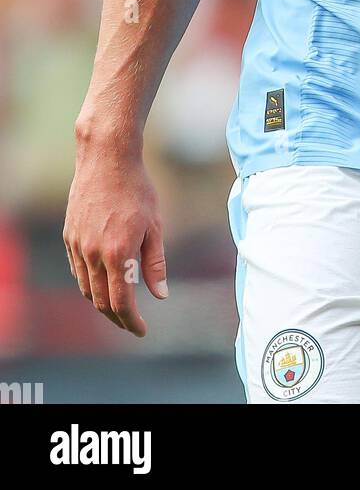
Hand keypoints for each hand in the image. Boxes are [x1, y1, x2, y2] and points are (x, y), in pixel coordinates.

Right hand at [63, 132, 167, 336]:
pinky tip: (101, 282)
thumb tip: (160, 295)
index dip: (131, 321)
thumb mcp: (155, 226)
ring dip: (101, 303)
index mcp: (118, 253)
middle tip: (131, 323)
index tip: (141, 329)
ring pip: (86, 288)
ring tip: (118, 307)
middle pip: (101, 301)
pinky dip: (89, 284)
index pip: (121, 302)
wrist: (107, 159)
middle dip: (117, 318)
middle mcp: (94, 254)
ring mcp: (78, 245)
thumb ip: (156, 263)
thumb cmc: (137, 190)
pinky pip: (77, 270)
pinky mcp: (69, 236)